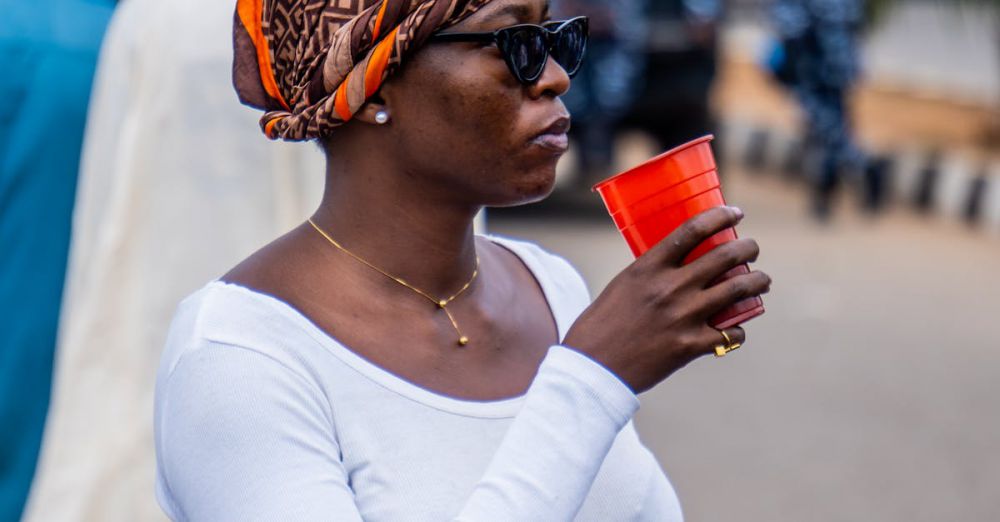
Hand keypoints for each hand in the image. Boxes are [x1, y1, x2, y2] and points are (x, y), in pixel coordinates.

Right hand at [563, 206, 770, 393]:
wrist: (593, 368)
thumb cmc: (601, 325)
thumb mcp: (623, 285)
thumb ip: (652, 273)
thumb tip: (679, 264)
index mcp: (648, 267)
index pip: (693, 229)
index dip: (720, 216)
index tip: (735, 213)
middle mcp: (670, 287)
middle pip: (725, 255)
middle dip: (748, 248)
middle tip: (752, 249)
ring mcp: (683, 317)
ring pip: (738, 289)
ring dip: (758, 281)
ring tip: (761, 281)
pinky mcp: (690, 346)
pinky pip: (732, 333)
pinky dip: (738, 330)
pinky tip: (735, 329)